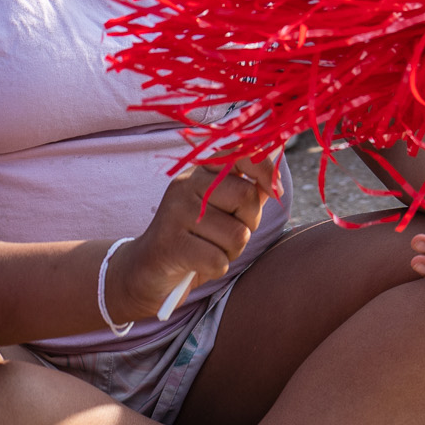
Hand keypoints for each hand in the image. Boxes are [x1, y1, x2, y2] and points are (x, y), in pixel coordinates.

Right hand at [113, 156, 280, 322]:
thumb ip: (248, 191)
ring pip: (237, 234)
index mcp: (201, 171)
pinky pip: (218, 259)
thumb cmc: (196, 238)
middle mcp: (185, 185)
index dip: (266, 170)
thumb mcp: (222, 210)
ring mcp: (174, 213)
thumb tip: (277, 176)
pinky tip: (198, 265)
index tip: (275, 191)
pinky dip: (217, 268)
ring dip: (232, 251)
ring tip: (210, 249)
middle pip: (247, 196)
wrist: (146, 270)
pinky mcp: (169, 244)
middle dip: (249, 223)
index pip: (242, 154)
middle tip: (229, 235)